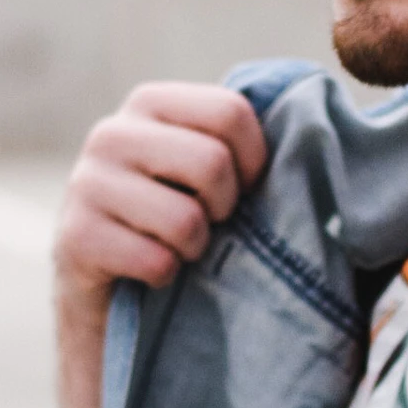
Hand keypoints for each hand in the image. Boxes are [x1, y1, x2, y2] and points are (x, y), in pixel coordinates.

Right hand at [52, 82, 266, 407]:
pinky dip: (165, 278)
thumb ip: (250, 145)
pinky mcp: (71, 239)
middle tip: (209, 227)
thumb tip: (336, 127)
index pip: (232, 112)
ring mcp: (83, 185)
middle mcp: (110, 133)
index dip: (256, 162)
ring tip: (177, 250)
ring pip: (185, 218)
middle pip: (211, 163)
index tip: (248, 191)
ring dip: (195, 249)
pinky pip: (154, 261)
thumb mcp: (215, 177)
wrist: (113, 303)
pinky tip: (149, 276)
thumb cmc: (183, 230)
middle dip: (225, 210)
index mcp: (152, 104)